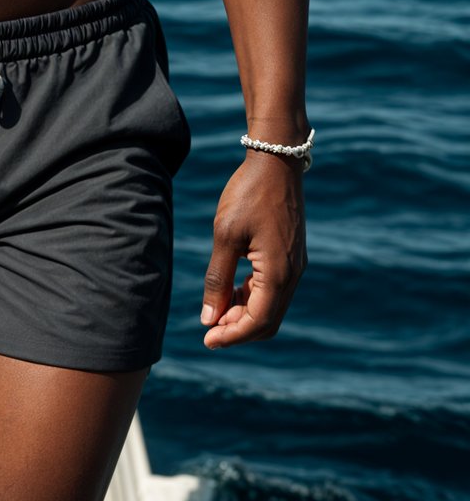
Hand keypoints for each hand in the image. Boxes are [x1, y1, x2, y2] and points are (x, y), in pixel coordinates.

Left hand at [200, 152, 306, 349]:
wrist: (276, 160)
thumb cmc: (248, 194)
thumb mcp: (225, 235)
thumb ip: (217, 278)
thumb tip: (208, 318)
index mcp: (278, 274)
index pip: (258, 322)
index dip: (232, 336)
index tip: (206, 340)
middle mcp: (292, 275)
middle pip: (267, 320)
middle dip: (238, 329)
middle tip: (208, 328)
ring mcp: (294, 265)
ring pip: (271, 305)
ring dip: (245, 313)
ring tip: (215, 309)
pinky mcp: (291, 254)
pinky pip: (273, 288)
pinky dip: (253, 296)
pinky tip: (232, 289)